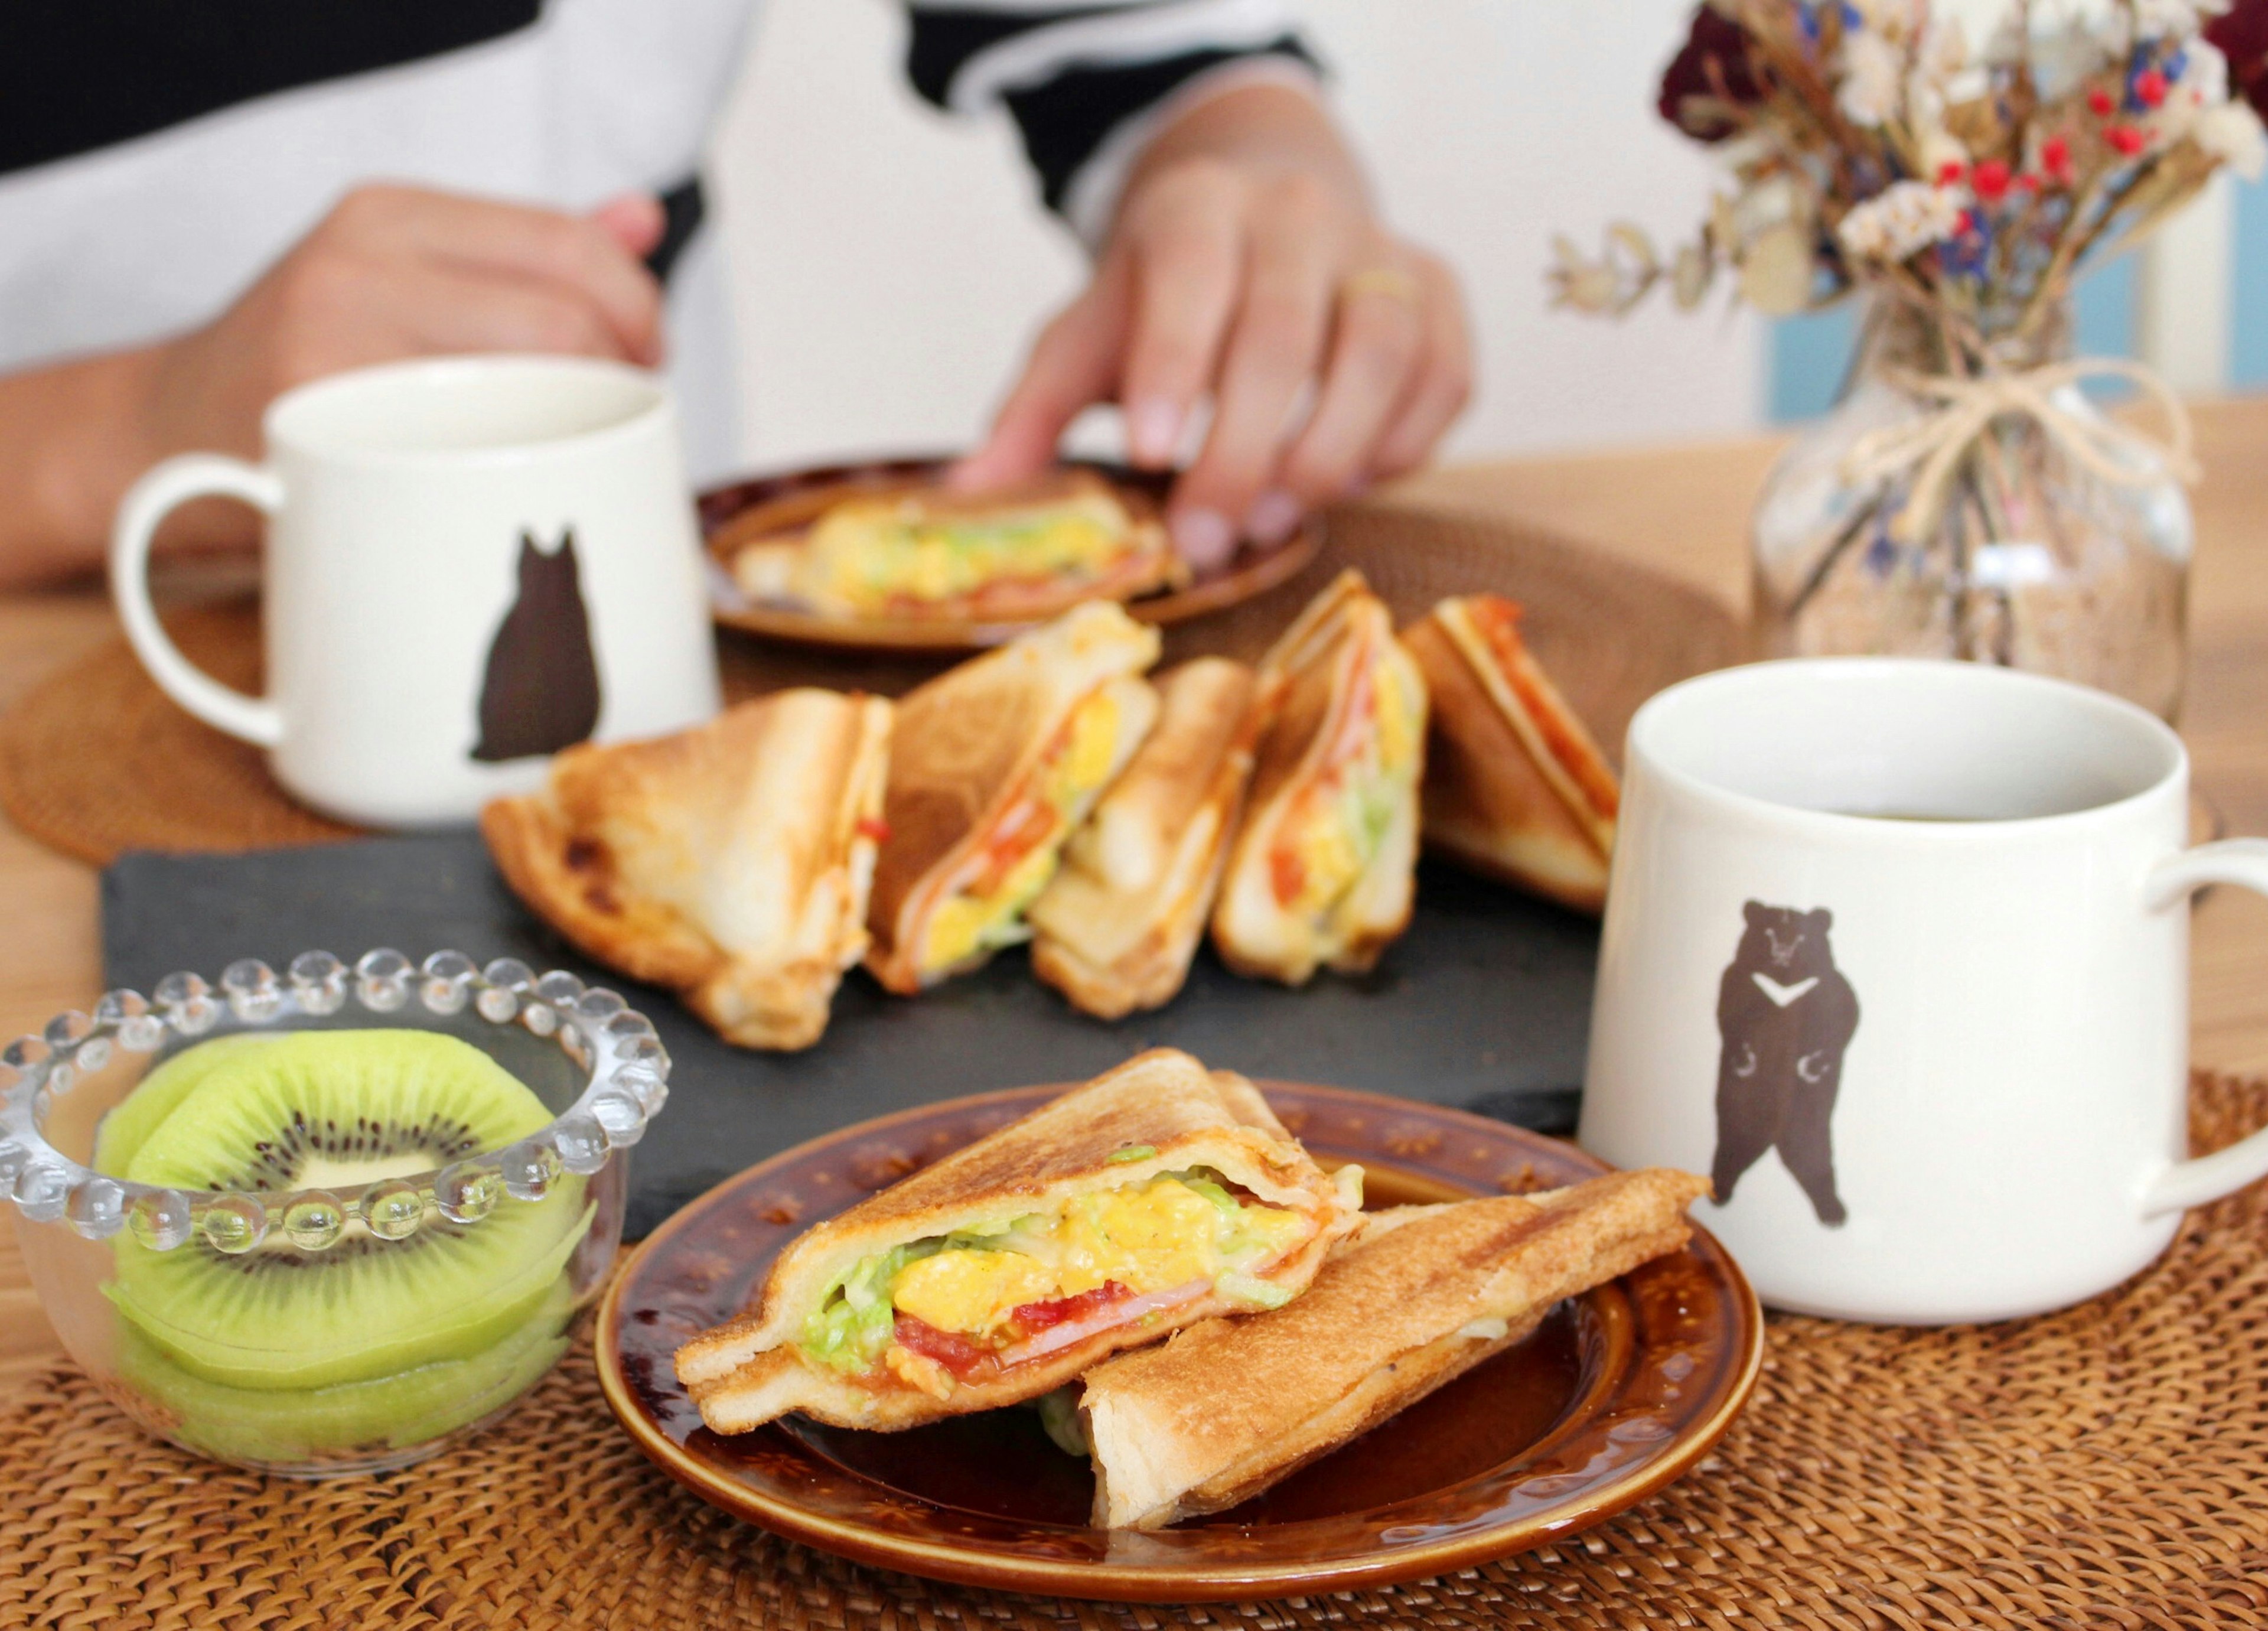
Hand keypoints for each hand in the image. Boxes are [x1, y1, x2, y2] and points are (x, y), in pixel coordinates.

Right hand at [138, 183, 667, 464]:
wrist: (157, 438)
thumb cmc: (306, 366)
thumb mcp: (404, 278)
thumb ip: (524, 253)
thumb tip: (641, 219)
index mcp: (388, 217)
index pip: (567, 244)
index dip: (637, 309)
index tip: (646, 359)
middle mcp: (355, 268)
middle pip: (561, 324)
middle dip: (621, 382)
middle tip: (617, 420)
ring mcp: (330, 352)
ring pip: (526, 394)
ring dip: (581, 437)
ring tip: (573, 454)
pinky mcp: (317, 441)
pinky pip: (464, 467)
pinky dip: (514, 486)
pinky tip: (509, 496)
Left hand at [956, 155, 1470, 570]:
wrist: (1267, 204)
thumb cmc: (1166, 294)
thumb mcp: (1086, 334)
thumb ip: (1031, 415)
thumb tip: (964, 502)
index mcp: (1196, 211)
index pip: (1186, 279)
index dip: (1171, 366)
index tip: (1148, 453)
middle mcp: (1296, 217)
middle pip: (1280, 336)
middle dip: (1240, 452)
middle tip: (1205, 541)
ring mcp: (1380, 251)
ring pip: (1379, 352)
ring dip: (1327, 454)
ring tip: (1274, 521)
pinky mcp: (1439, 295)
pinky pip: (1443, 378)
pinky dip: (1400, 447)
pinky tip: (1347, 487)